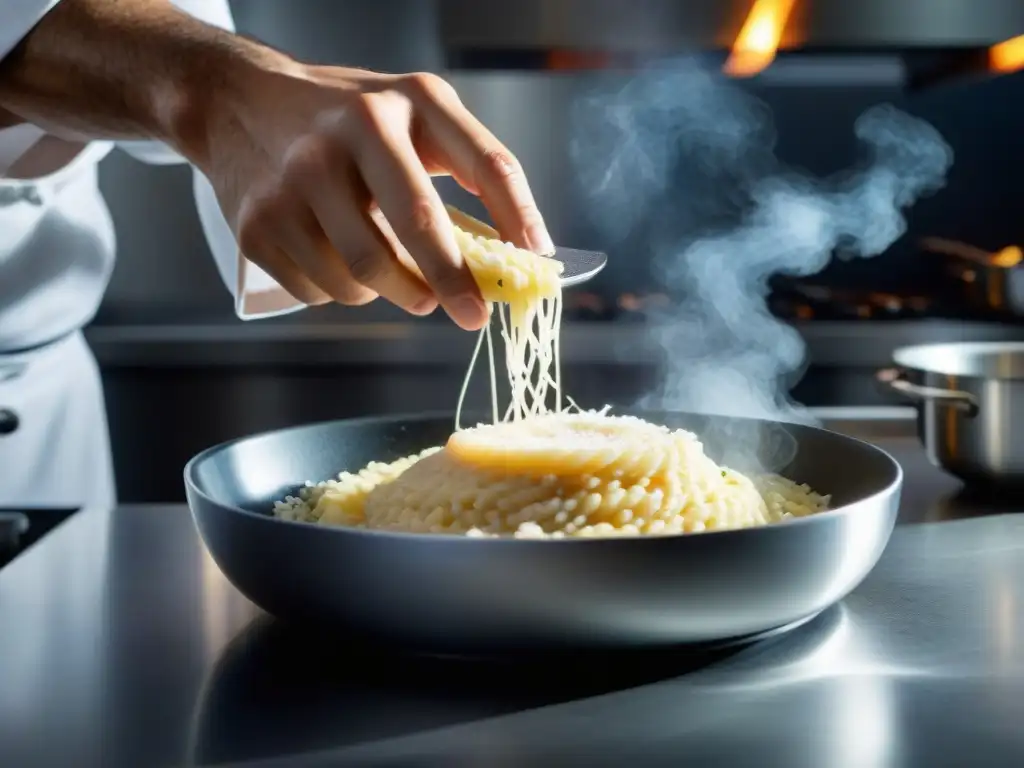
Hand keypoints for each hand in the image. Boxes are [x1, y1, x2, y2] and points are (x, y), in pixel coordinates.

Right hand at [197, 62, 553, 329]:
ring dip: (393, 291)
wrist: (237, 104)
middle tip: (473, 315)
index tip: (537, 257)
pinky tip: (336, 259)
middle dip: (453, 282)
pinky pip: (321, 291)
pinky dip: (342, 292)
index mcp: (406, 102)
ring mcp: (296, 180)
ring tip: (396, 277)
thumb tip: (511, 253)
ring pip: (366, 275)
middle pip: (417, 225)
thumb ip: (460, 166)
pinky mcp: (258, 225)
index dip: (518, 214)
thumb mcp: (407, 114)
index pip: (484, 162)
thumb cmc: (342, 118)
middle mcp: (351, 132)